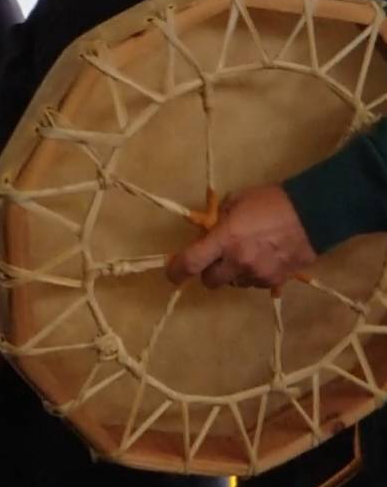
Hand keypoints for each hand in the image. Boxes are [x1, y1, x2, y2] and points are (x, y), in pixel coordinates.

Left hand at [165, 185, 316, 288]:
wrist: (314, 214)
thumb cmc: (271, 202)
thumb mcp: (236, 202)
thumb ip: (217, 221)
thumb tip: (208, 234)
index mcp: (225, 239)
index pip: (191, 263)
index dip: (176, 271)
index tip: (173, 273)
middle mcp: (239, 261)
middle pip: (210, 281)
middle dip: (209, 271)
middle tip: (216, 258)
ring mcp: (259, 274)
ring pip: (234, 283)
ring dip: (233, 273)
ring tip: (246, 254)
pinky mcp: (276, 281)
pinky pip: (254, 284)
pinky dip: (252, 275)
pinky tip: (263, 259)